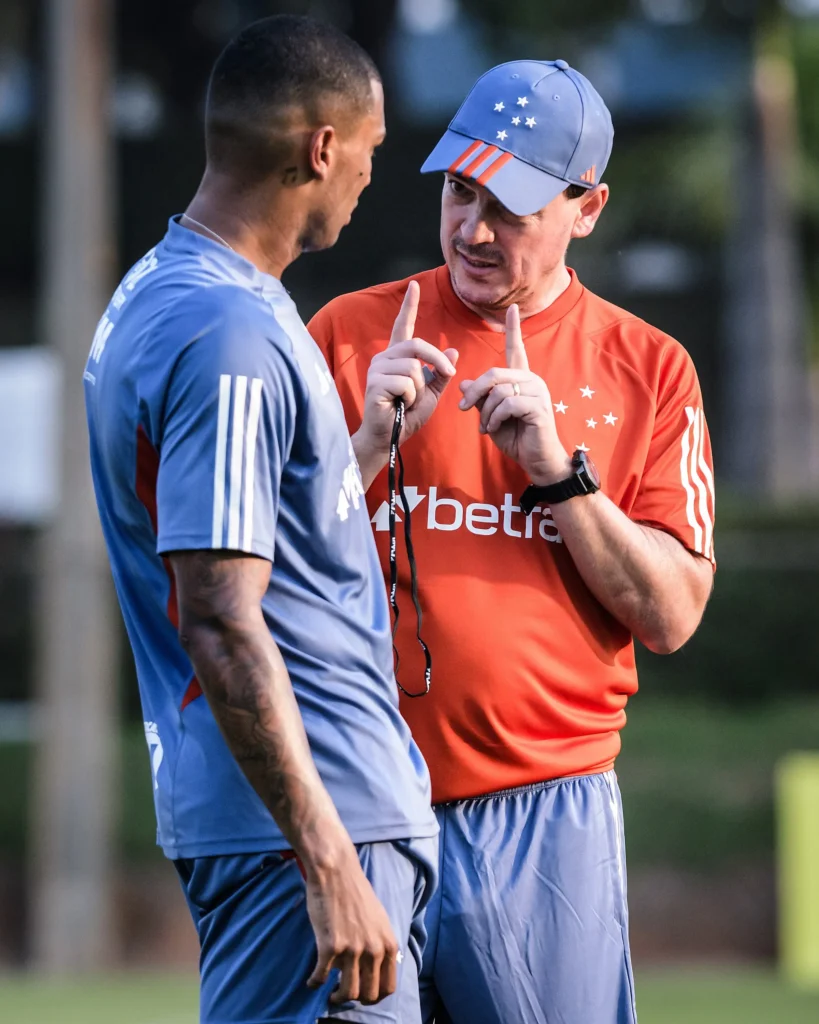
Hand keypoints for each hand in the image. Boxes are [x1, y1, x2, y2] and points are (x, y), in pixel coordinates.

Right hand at [306, 845, 399, 1005]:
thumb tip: (375, 967)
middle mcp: (374, 950)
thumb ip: (380, 943)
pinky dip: (314, 983)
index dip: (374, 996)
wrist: (336, 870)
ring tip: (330, 993)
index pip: (387, 987)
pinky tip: (311, 981)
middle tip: (343, 994)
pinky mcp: (330, 947)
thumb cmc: (355, 891)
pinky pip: (321, 978)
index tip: (363, 996)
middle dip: (355, 999)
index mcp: (388, 944)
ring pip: (347, 993)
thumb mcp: (379, 918)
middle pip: (368, 995)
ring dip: (337, 998)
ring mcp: (352, 950)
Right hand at [354, 281, 457, 463]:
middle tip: (448, 375)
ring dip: (419, 388)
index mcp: (397, 357)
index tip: (414, 285)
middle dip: (437, 360)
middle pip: (418, 345)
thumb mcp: (431, 394)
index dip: (409, 306)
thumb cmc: (407, 417)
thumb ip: (441, 374)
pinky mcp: (375, 382)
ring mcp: (377, 368)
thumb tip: (453, 351)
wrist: (390, 439)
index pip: (402, 326)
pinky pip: (406, 382)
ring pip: (414, 367)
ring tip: (407, 401)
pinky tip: (399, 405)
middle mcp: (384, 358)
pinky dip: (410, 398)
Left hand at [458, 304, 570, 483]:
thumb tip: (463, 382)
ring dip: (485, 412)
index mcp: (521, 378)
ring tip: (485, 426)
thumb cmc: (516, 438)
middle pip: (494, 373)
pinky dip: (494, 418)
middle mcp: (532, 380)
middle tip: (463, 408)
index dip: (513, 329)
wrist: (536, 460)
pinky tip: (494, 428)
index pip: (517, 348)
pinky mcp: (539, 406)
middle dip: (474, 392)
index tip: (512, 309)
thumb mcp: (491, 416)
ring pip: (499, 390)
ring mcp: (538, 392)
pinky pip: (507, 403)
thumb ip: (481, 398)